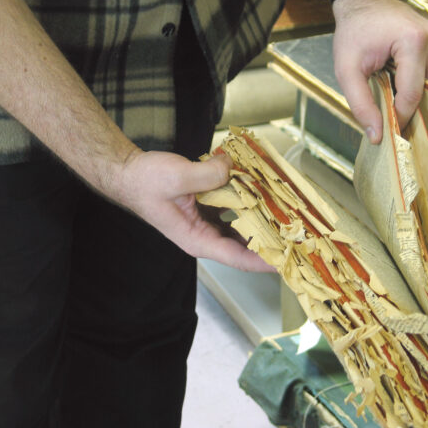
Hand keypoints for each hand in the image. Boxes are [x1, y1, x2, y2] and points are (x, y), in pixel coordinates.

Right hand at [117, 150, 274, 271]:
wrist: (129, 173)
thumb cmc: (145, 181)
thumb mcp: (177, 177)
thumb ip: (208, 174)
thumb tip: (234, 167)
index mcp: (197, 240)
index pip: (238, 258)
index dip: (265, 260)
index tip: (288, 259)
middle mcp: (205, 236)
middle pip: (245, 247)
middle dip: (271, 242)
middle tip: (298, 235)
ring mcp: (207, 224)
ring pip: (242, 229)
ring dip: (263, 223)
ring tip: (288, 215)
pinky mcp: (209, 209)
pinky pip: (236, 211)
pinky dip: (250, 204)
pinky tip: (264, 194)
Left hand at [332, 0, 427, 142]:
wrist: (363, 1)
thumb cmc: (354, 30)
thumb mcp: (347, 70)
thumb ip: (361, 104)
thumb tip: (377, 134)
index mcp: (413, 42)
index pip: (413, 95)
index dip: (401, 118)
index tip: (389, 132)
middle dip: (416, 112)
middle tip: (396, 125)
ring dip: (421, 101)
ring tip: (398, 107)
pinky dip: (422, 89)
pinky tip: (404, 92)